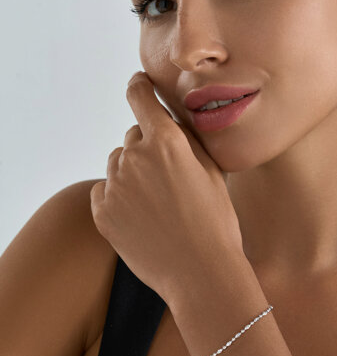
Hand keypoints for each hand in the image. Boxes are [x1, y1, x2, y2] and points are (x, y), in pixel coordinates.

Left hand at [89, 71, 243, 302]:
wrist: (200, 272)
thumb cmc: (215, 221)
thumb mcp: (212, 172)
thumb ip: (187, 141)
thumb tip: (170, 124)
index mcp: (166, 142)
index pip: (140, 96)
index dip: (139, 86)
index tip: (139, 83)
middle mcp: (135, 157)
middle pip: (133, 136)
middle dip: (148, 147)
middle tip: (168, 176)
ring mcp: (115, 185)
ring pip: (119, 164)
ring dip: (133, 172)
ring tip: (157, 202)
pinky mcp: (102, 212)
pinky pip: (105, 190)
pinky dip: (118, 196)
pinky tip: (142, 216)